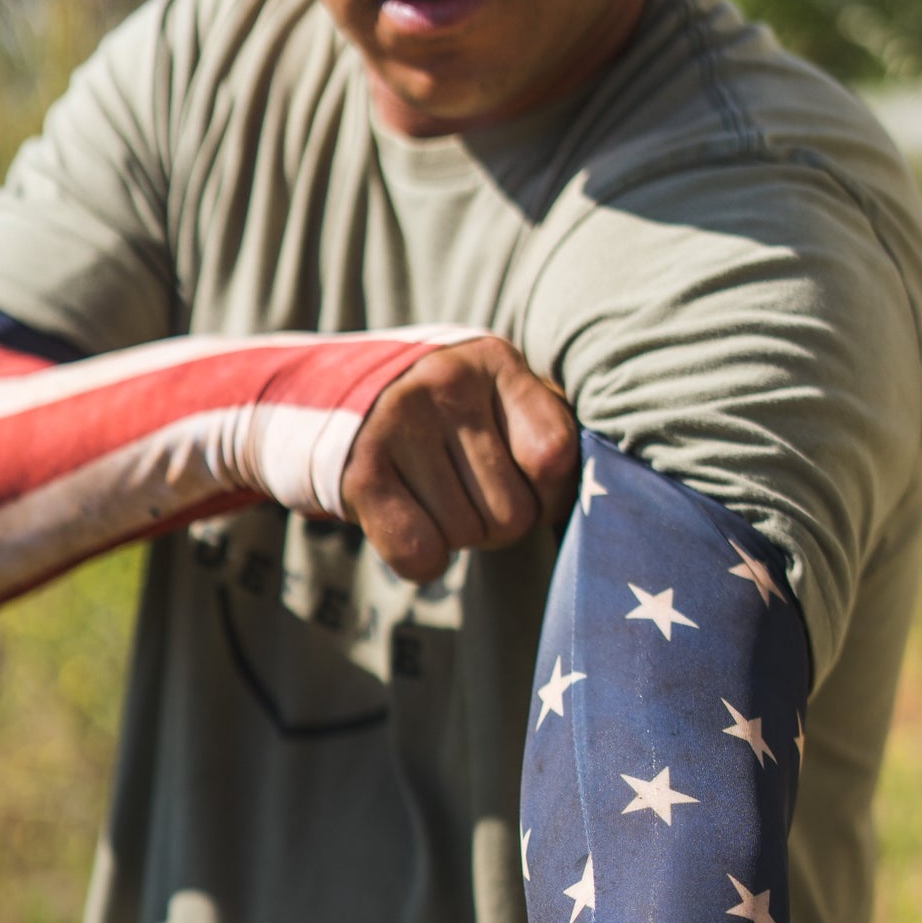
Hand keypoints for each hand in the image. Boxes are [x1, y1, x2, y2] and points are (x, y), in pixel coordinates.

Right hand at [340, 335, 578, 582]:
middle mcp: (446, 382)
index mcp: (493, 362)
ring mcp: (399, 424)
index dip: (550, 497)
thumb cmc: (434, 420)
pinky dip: (420, 560)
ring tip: (426, 496)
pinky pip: (422, 555)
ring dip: (453, 536)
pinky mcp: (362, 473)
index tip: (529, 492)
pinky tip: (404, 520)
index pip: (556, 456)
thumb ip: (543, 430)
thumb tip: (604, 495)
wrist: (317, 405)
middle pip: (512, 513)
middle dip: (493, 523)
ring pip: (466, 538)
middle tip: (460, 495)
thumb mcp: (490, 400)